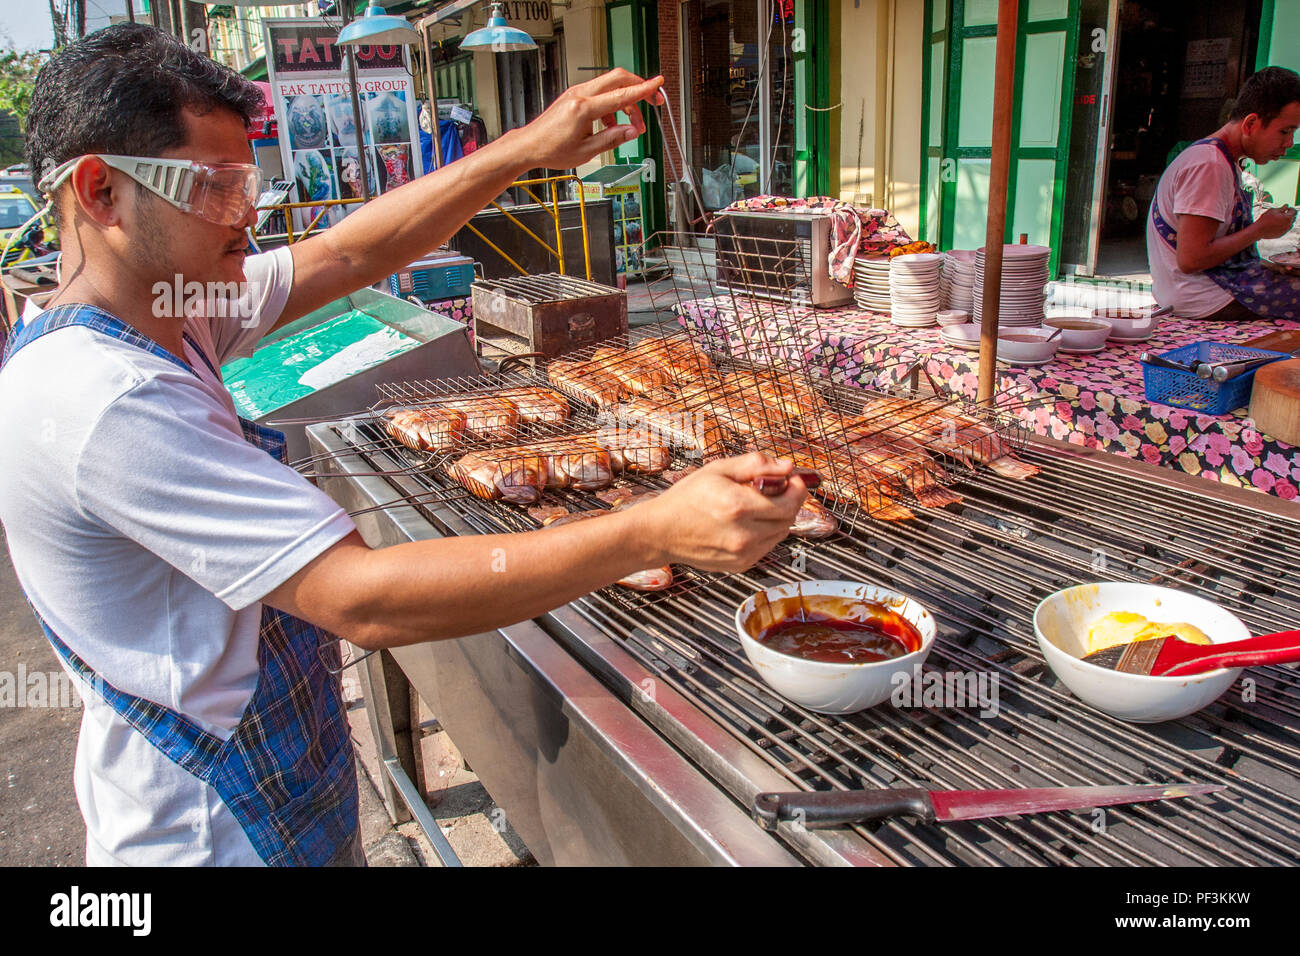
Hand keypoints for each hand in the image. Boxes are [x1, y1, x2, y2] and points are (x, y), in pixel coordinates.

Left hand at [513, 68, 664, 170]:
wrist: (530, 145)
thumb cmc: (551, 149)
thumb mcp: (586, 151)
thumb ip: (612, 139)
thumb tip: (632, 131)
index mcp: (583, 108)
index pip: (621, 95)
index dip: (644, 90)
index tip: (658, 84)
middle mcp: (579, 94)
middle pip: (618, 78)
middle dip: (639, 87)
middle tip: (653, 101)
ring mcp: (576, 92)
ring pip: (610, 85)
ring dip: (626, 102)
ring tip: (631, 125)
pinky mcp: (575, 96)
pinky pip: (600, 92)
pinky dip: (612, 105)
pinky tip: (612, 124)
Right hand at [633, 452, 806, 571]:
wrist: (662, 532)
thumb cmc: (686, 498)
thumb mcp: (718, 470)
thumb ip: (755, 465)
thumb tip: (787, 467)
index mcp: (738, 506)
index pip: (790, 502)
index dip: (796, 488)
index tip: (791, 479)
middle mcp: (744, 534)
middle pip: (789, 518)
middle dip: (789, 501)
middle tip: (776, 489)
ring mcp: (743, 553)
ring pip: (781, 533)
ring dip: (778, 517)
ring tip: (757, 505)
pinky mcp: (741, 564)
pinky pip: (767, 545)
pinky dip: (765, 532)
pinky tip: (747, 522)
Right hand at [1256, 206, 1297, 239]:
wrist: (1258, 231)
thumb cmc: (1265, 220)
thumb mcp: (1273, 211)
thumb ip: (1282, 208)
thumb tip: (1286, 206)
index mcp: (1288, 218)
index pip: (1294, 211)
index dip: (1291, 208)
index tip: (1287, 208)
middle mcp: (1288, 225)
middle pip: (1293, 218)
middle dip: (1289, 214)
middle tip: (1282, 213)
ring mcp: (1285, 230)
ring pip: (1289, 224)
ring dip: (1286, 221)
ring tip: (1279, 219)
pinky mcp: (1281, 234)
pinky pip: (1285, 229)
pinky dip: (1282, 226)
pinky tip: (1276, 225)